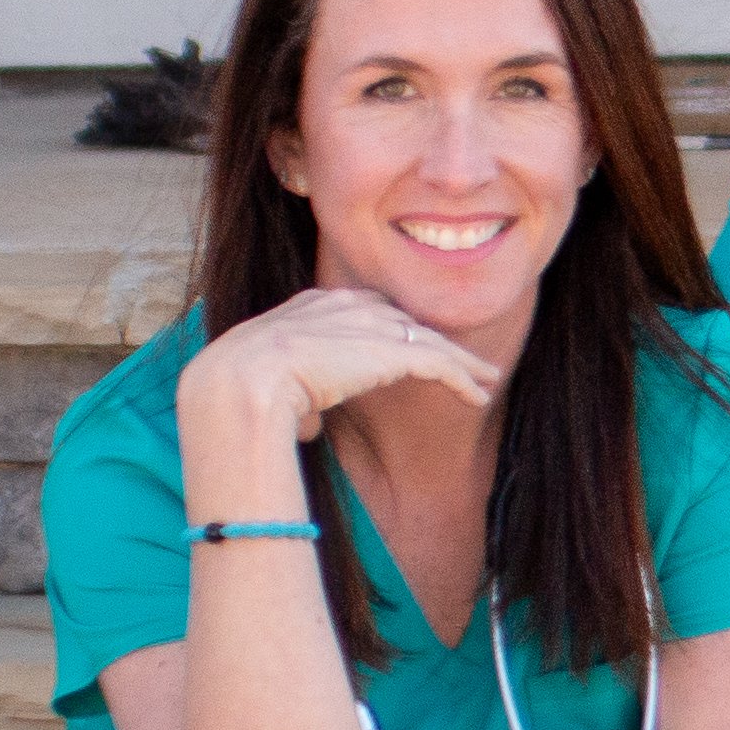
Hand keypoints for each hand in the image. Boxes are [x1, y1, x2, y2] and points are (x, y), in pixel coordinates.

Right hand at [179, 286, 494, 449]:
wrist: (243, 381)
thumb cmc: (242, 393)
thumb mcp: (271, 389)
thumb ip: (297, 401)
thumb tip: (307, 424)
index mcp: (311, 305)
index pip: (364, 312)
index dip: (391, 332)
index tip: (408, 347)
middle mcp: (345, 305)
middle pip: (404, 321)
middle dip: (433, 340)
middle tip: (460, 359)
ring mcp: (370, 324)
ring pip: (430, 340)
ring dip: (461, 362)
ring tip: (487, 379)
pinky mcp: (393, 350)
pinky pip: (440, 363)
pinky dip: (463, 378)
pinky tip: (481, 395)